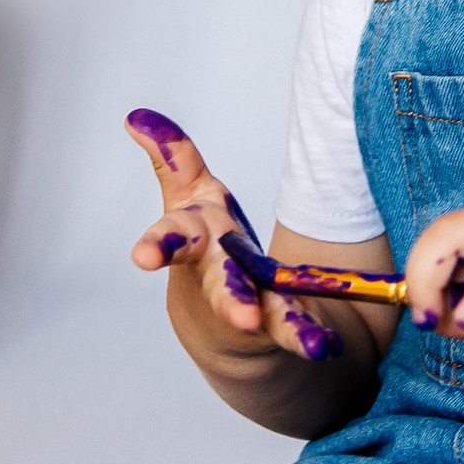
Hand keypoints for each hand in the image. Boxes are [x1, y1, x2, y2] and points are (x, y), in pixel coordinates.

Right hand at [124, 110, 341, 361]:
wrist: (221, 324)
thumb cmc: (208, 247)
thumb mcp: (189, 197)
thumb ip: (172, 158)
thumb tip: (137, 116)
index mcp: (198, 238)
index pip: (175, 237)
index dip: (158, 245)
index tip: (142, 259)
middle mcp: (220, 276)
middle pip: (223, 284)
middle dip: (231, 298)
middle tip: (243, 318)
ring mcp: (250, 303)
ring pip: (267, 314)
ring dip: (286, 326)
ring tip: (310, 344)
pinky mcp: (279, 321)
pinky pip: (296, 326)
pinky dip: (310, 337)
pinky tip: (326, 347)